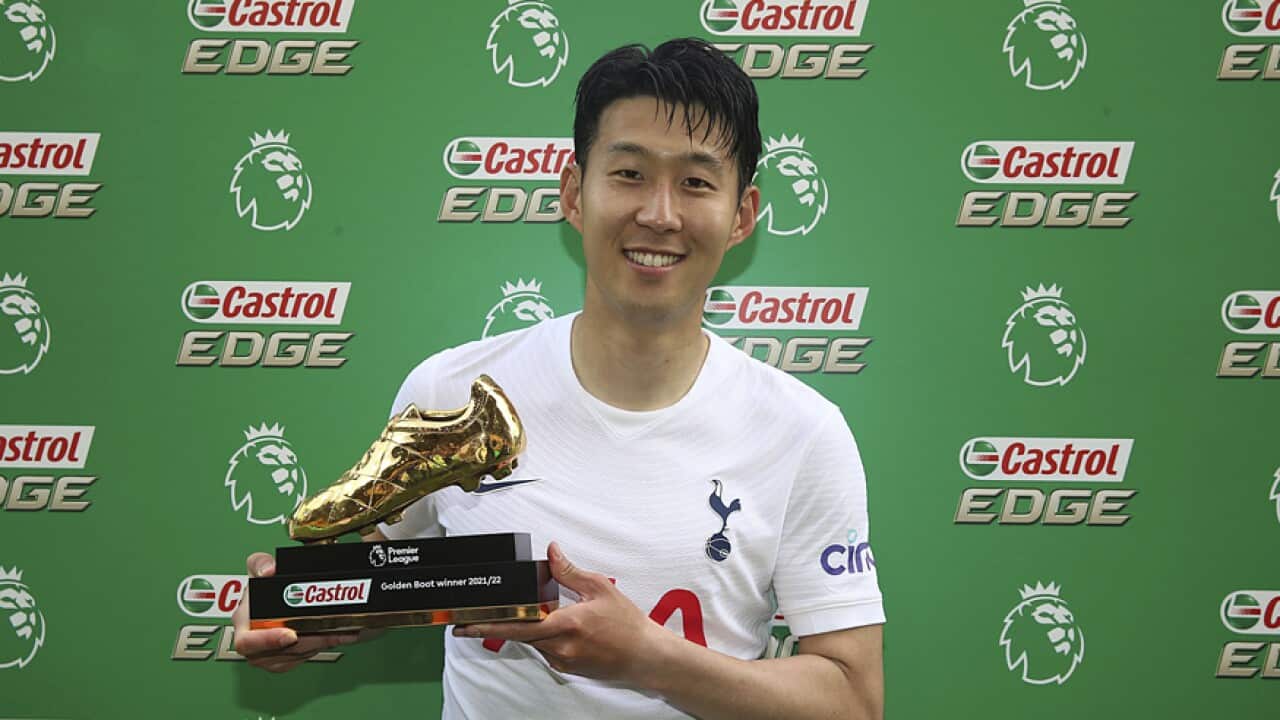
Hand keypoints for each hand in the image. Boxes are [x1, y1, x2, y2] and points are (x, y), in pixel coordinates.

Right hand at [231, 551, 359, 672]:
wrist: (265, 598)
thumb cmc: (259, 587)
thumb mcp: (256, 567)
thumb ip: (260, 563)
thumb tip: (269, 570)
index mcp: (243, 623)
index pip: (247, 642)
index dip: (268, 641)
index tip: (290, 635)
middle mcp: (253, 642)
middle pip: (278, 652)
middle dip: (307, 641)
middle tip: (328, 630)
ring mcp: (267, 653)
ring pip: (294, 656)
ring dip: (319, 644)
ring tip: (340, 631)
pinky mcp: (283, 658)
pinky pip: (302, 658)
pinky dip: (322, 647)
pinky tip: (337, 636)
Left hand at [452, 542, 669, 684]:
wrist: (645, 656)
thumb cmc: (627, 623)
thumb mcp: (599, 588)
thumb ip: (570, 571)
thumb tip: (551, 551)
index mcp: (565, 625)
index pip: (517, 626)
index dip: (487, 625)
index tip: (464, 625)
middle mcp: (559, 648)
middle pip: (519, 634)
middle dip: (501, 623)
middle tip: (474, 618)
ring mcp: (562, 661)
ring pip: (532, 641)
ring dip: (528, 626)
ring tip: (543, 611)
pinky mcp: (566, 668)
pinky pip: (545, 649)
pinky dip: (544, 635)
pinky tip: (560, 625)